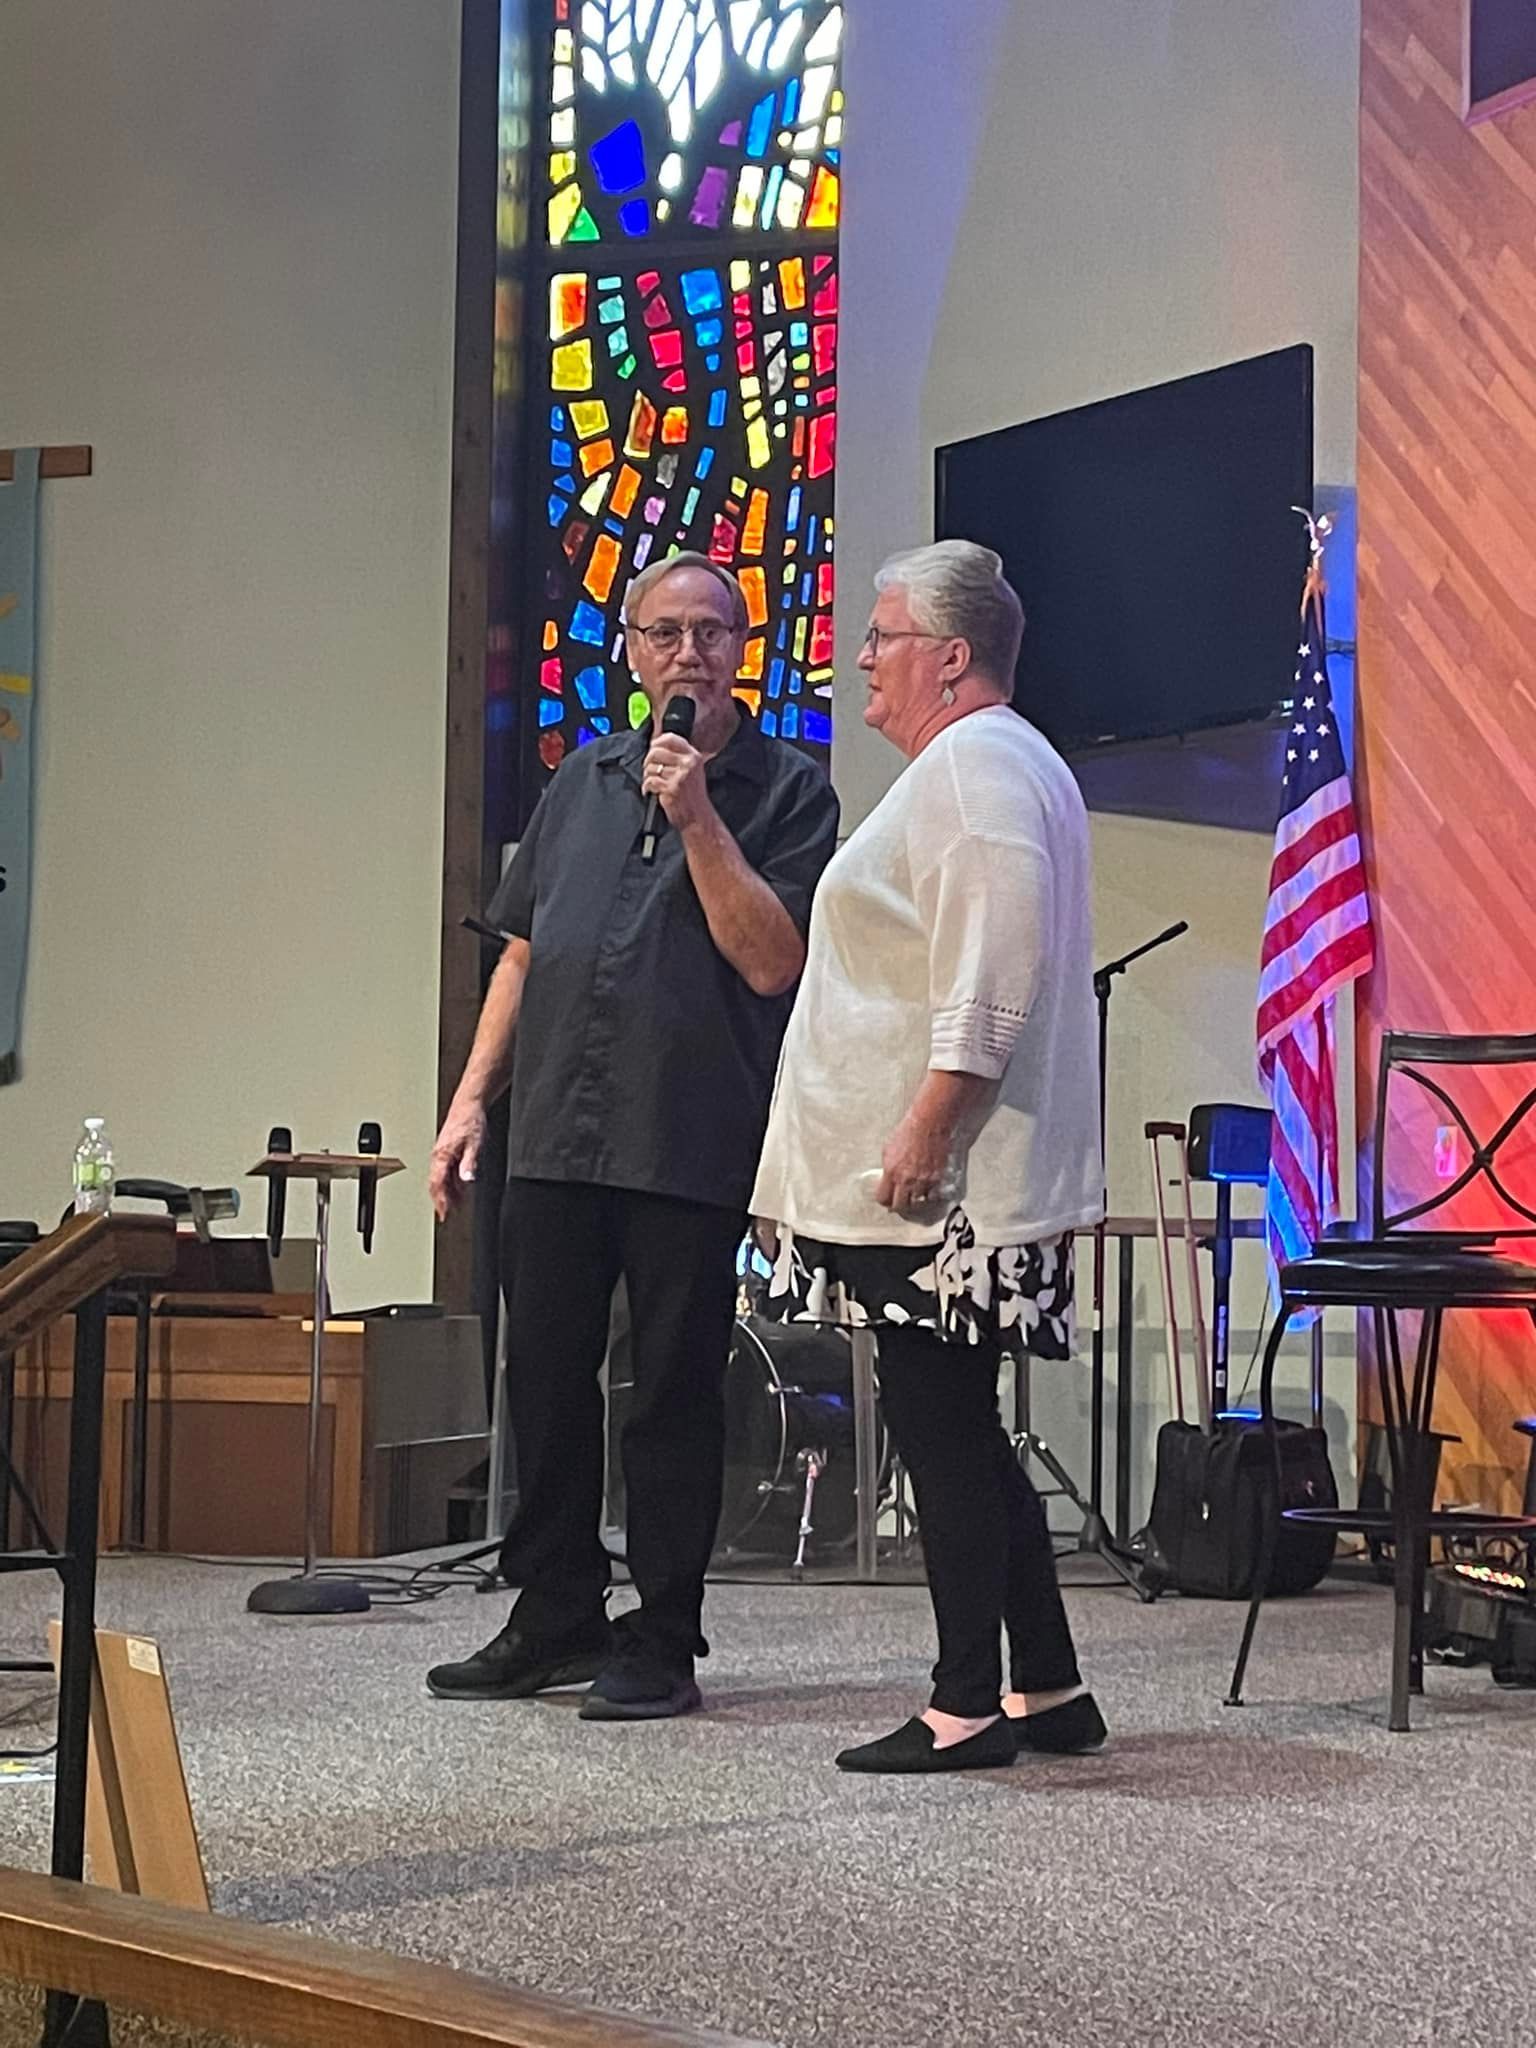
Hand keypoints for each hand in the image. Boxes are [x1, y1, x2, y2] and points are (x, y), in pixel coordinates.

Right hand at [428, 1099, 487, 1221]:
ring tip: (454, 1206)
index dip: (440, 1201)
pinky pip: (444, 1171)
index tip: (444, 1214)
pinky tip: (459, 1188)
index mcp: (442, 1155)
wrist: (468, 1104)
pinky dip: (450, 1183)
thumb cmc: (470, 1120)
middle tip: (446, 1215)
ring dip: (446, 1193)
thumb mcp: (475, 1144)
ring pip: (440, 1179)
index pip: (437, 1184)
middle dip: (440, 1201)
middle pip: (435, 1184)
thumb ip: (469, 1163)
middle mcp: (438, 1156)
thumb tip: (467, 1180)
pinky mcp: (446, 1151)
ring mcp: (441, 1153)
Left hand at [641, 732, 711, 833]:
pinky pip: (650, 781)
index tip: (652, 748)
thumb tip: (656, 741)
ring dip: (647, 776)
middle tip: (649, 770)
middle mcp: (688, 764)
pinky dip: (647, 787)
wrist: (698, 818)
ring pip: (651, 767)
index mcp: (693, 756)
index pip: (671, 738)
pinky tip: (650, 791)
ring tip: (653, 784)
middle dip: (648, 761)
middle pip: (656, 751)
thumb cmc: (693, 796)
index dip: (657, 741)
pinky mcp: (671, 789)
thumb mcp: (692, 771)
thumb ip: (678, 757)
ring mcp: (679, 776)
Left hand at [874, 1115, 955, 1215]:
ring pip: (920, 1204)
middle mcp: (908, 1180)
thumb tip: (886, 1180)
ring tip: (920, 1193)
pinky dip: (935, 1196)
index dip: (887, 1201)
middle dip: (902, 1204)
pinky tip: (934, 1188)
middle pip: (901, 1206)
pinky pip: (936, 1198)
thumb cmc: (914, 1128)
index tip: (890, 1200)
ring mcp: (926, 1182)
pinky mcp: (943, 1181)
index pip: (883, 1199)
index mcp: (892, 1171)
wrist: (936, 1120)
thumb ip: (889, 1167)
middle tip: (905, 1201)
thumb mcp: (891, 1147)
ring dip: (919, 1200)